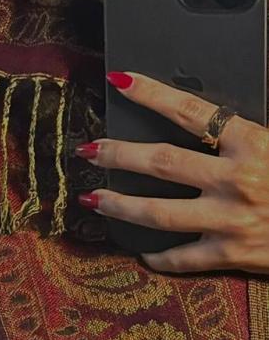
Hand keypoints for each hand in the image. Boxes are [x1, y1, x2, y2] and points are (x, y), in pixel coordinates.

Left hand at [75, 71, 268, 274]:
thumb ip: (243, 131)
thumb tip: (204, 119)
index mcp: (252, 142)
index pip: (189, 110)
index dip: (151, 93)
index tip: (120, 81)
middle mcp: (236, 179)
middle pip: (160, 162)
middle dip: (117, 154)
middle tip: (88, 150)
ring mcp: (230, 220)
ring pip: (158, 212)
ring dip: (121, 205)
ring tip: (94, 199)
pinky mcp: (232, 255)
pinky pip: (184, 258)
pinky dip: (160, 257)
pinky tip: (143, 252)